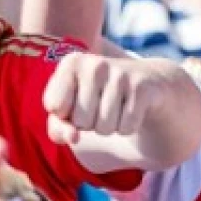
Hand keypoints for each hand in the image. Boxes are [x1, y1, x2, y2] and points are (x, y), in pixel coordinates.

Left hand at [43, 53, 173, 145]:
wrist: (145, 82)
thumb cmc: (96, 99)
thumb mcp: (69, 110)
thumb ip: (58, 127)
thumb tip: (73, 137)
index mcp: (71, 64)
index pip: (55, 106)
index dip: (65, 115)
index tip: (75, 103)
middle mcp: (95, 65)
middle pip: (80, 121)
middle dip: (88, 124)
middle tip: (100, 106)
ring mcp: (120, 75)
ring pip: (104, 128)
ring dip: (108, 128)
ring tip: (114, 108)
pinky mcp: (141, 88)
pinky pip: (126, 128)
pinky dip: (127, 128)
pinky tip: (130, 110)